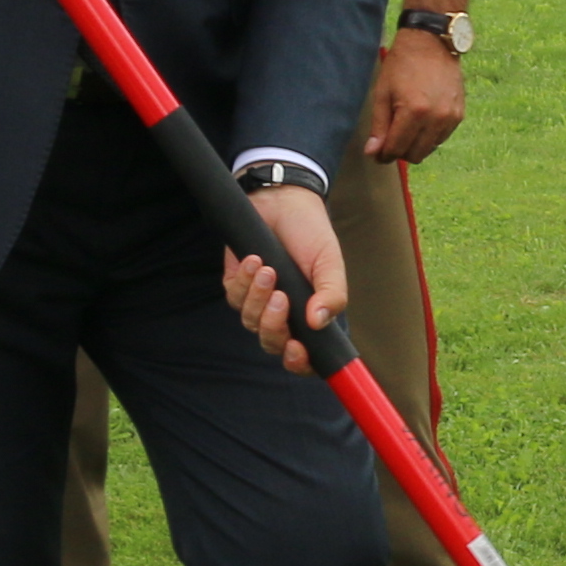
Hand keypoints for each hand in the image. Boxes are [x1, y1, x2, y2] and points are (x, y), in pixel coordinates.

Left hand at [216, 184, 349, 366]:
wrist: (284, 202)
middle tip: (282, 297)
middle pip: (271, 343)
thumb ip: (331, 294)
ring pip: (250, 321)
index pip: (303, 356)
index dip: (298, 362)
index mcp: (309, 317)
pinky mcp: (237, 285)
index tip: (297, 349)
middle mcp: (283, 316)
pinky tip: (256, 259)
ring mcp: (258, 302)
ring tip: (269, 268)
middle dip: (273, 325)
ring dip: (258, 296)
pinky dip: (245, 280)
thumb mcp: (330, 263)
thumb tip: (318, 322)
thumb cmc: (311, 235)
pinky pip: (234, 297)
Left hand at [363, 26, 468, 166]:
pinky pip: (441, 138)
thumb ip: (379, 126)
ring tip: (406, 127)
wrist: (431, 42)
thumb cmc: (402, 64)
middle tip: (390, 140)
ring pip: (429, 149)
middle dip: (399, 152)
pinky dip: (429, 136)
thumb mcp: (383, 93)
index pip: (396, 149)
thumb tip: (373, 153)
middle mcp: (435, 118)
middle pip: (415, 155)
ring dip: (415, 145)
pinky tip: (421, 121)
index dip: (383, 155)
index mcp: (414, 112)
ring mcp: (450, 117)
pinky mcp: (459, 114)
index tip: (376, 152)